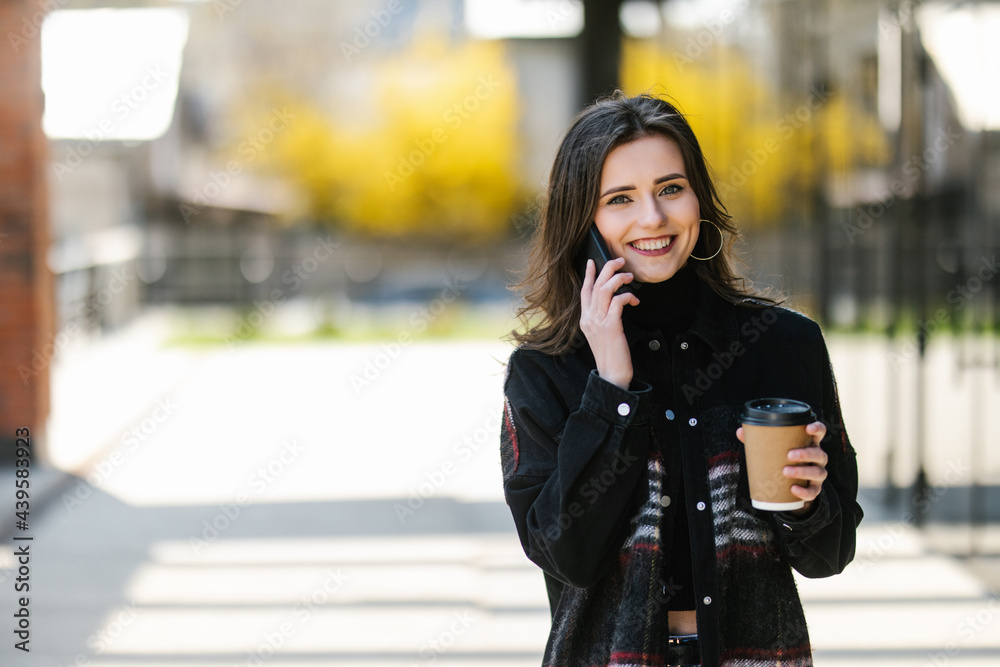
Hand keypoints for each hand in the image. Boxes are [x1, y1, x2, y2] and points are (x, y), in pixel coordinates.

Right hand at [579, 257, 638, 388]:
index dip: (589, 275)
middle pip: (595, 285)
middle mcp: (589, 318)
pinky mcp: (611, 326)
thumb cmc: (610, 355)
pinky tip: (635, 300)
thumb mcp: (602, 334)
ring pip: (605, 289)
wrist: (611, 374)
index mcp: (585, 319)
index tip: (592, 262)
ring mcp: (598, 322)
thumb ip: (603, 318)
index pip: (584, 291)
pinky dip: (627, 296)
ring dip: (619, 279)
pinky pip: (618, 301)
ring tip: (630, 277)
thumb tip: (614, 304)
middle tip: (620, 261)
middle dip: (608, 268)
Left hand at [735, 421, 828, 515]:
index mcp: (808, 444)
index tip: (808, 427)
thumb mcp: (773, 449)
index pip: (819, 432)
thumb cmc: (782, 460)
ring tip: (785, 472)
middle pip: (819, 454)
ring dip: (803, 471)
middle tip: (789, 455)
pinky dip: (805, 492)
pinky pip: (814, 491)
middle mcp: (817, 458)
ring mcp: (818, 473)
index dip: (817, 428)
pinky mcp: (815, 489)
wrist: (790, 487)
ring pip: (818, 472)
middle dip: (806, 454)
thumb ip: (758, 440)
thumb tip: (740, 432)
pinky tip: (794, 490)